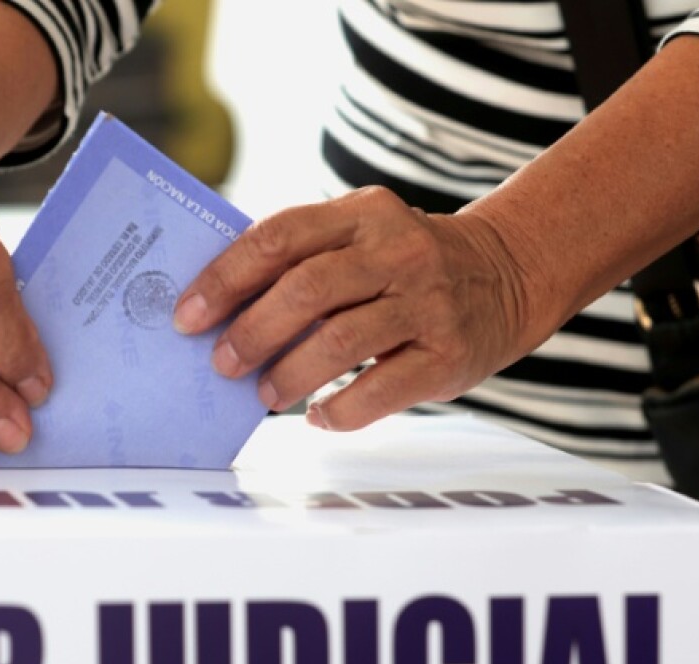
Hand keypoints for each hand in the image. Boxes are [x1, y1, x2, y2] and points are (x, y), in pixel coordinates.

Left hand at [172, 186, 544, 430]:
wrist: (510, 274)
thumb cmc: (406, 264)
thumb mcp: (363, 236)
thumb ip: (303, 258)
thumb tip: (217, 307)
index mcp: (364, 213)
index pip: (280, 237)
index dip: (226, 277)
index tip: (188, 314)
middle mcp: (399, 252)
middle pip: (307, 290)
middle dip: (251, 331)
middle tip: (222, 363)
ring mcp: (428, 304)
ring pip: (340, 342)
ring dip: (289, 374)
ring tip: (265, 393)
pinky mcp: (448, 355)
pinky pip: (379, 391)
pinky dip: (338, 410)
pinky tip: (318, 414)